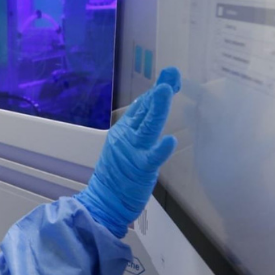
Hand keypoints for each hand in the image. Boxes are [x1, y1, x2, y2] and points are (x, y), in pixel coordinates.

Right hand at [75, 67, 180, 237]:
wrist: (102, 202)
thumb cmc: (118, 175)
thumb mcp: (126, 145)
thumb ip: (139, 127)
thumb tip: (150, 105)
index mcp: (124, 129)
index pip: (142, 105)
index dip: (157, 90)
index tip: (171, 77)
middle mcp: (126, 136)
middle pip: (144, 109)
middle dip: (159, 91)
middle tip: (172, 73)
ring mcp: (132, 151)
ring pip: (147, 127)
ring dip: (157, 108)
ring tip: (166, 91)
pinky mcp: (139, 169)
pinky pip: (151, 158)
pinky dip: (160, 150)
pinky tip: (169, 141)